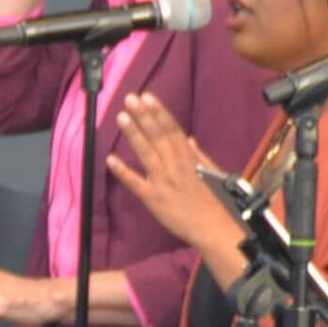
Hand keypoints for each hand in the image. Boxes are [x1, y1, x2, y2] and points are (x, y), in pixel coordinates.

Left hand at [105, 91, 239, 255]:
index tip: (148, 97)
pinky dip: (123, 171)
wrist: (216, 228)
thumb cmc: (217, 202)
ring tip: (122, 116)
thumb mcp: (213, 174)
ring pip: (147, 153)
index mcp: (191, 159)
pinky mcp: (153, 199)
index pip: (173, 131)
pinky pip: (135, 183)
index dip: (159, 113)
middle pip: (158, 137)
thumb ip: (199, 156)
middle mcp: (176, 166)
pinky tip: (110, 159)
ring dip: (134, 134)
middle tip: (130, 98)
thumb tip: (189, 138)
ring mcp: (163, 182)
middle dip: (144, 116)